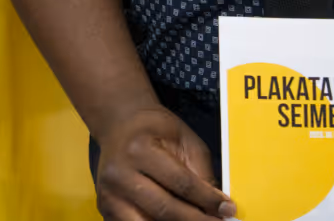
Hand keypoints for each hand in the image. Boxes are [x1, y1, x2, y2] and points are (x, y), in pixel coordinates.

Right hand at [94, 106, 235, 219]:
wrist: (118, 122)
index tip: (228, 210)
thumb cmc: (153, 129)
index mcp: (139, 148)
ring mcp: (109, 194)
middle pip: (166, 210)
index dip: (208, 200)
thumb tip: (219, 207)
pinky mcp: (105, 208)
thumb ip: (200, 171)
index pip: (181, 183)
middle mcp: (119, 173)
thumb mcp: (182, 138)